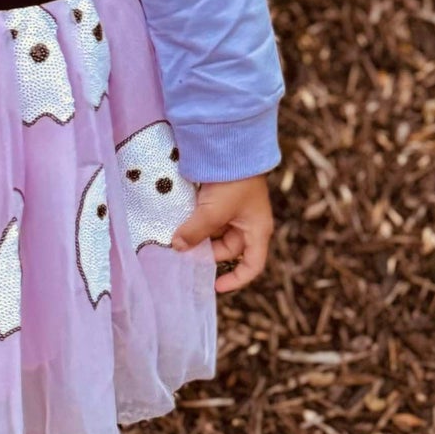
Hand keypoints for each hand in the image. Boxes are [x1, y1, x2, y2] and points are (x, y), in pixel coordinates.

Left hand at [170, 175, 272, 293]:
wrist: (231, 146)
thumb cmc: (232, 183)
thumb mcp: (213, 212)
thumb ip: (195, 232)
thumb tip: (177, 247)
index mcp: (257, 230)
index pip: (252, 266)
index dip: (236, 280)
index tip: (215, 286)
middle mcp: (248, 223)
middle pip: (228, 249)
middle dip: (206, 253)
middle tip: (184, 253)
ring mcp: (234, 210)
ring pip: (214, 234)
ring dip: (198, 237)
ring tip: (177, 239)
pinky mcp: (221, 199)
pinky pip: (207, 219)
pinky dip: (195, 223)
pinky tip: (179, 224)